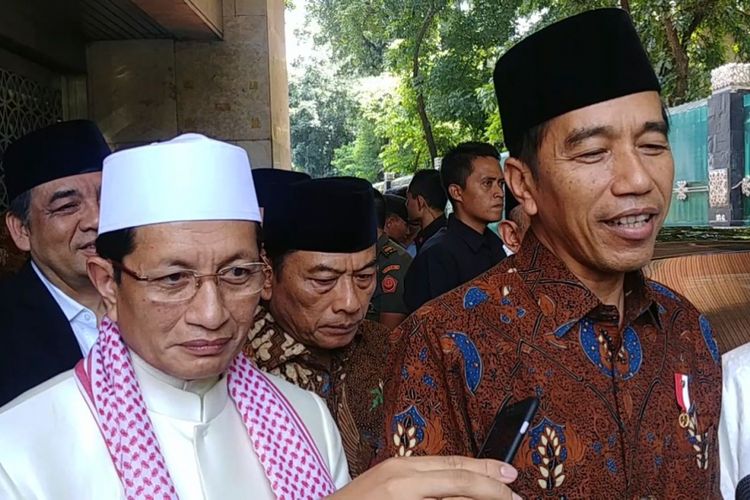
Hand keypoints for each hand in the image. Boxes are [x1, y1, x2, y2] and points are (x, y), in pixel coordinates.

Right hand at [327, 455, 520, 499]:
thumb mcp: (386, 486)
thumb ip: (418, 482)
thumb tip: (455, 484)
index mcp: (401, 467)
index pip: (454, 464)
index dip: (487, 469)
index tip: (510, 476)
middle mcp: (403, 481)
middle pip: (462, 481)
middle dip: (495, 491)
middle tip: (517, 499)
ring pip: (456, 499)